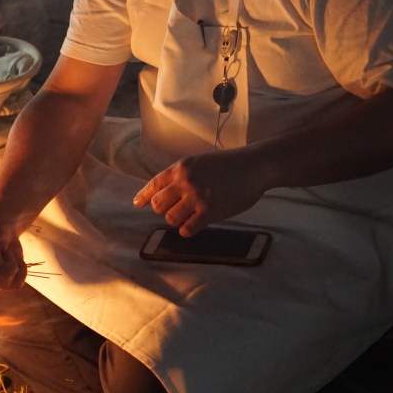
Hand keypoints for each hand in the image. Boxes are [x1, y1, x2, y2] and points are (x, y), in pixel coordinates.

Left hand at [132, 151, 266, 235]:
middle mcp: (185, 181)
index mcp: (181, 167)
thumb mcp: (200, 162)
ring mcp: (197, 197)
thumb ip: (182, 175)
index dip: (144, 196)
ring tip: (188, 216)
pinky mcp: (210, 211)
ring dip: (177, 220)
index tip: (138, 203)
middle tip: (175, 210)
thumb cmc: (229, 165)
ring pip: (170, 218)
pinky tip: (194, 225)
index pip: (154, 184)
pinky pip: (187, 228)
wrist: (254, 167)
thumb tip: (166, 193)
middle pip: (158, 204)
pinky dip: (187, 230)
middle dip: (164, 209)